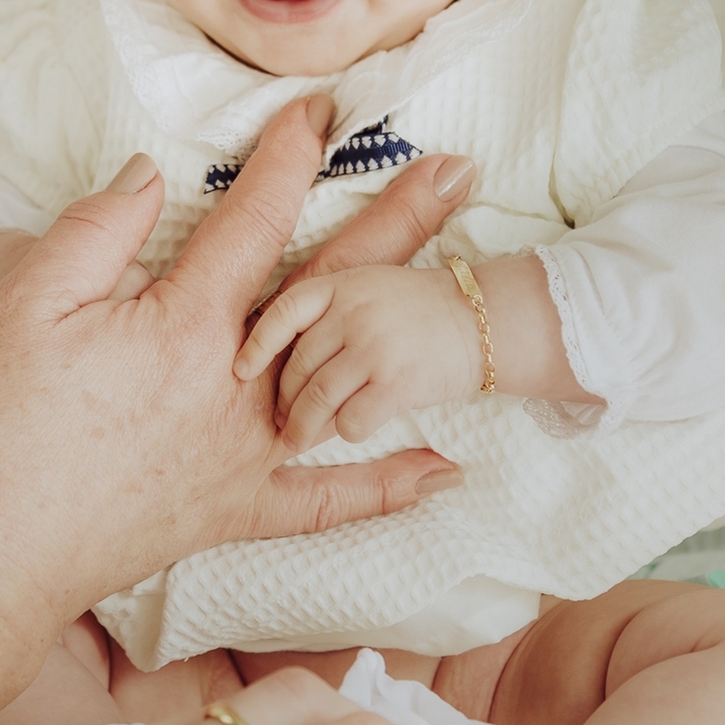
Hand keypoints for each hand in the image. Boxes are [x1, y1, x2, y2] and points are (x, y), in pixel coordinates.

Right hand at [0, 100, 470, 724]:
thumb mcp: (25, 303)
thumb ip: (97, 229)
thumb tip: (151, 171)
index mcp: (184, 325)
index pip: (254, 221)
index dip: (289, 157)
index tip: (321, 111)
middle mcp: (236, 386)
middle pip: (332, 285)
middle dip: (398, 219)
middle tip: (456, 170)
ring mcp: (246, 454)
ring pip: (348, 370)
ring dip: (407, 318)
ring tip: (461, 277)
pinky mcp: (237, 510)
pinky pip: (326, 501)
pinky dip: (386, 486)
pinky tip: (444, 470)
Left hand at [238, 263, 481, 451]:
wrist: (483, 320)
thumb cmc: (419, 311)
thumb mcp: (368, 288)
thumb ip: (329, 311)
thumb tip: (283, 352)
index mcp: (341, 285)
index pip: (284, 312)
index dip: (259, 344)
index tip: (241, 370)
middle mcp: (353, 312)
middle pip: (298, 364)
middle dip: (284, 398)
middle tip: (279, 419)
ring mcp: (373, 346)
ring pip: (318, 397)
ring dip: (304, 424)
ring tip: (296, 438)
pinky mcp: (395, 382)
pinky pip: (350, 419)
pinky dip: (345, 430)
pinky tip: (352, 428)